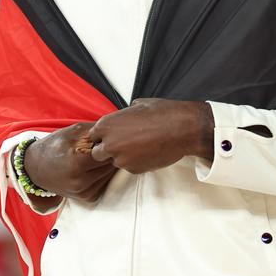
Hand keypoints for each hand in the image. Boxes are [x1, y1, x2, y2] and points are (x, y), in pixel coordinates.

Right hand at [23, 122, 116, 202]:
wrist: (36, 167)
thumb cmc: (55, 146)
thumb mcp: (74, 131)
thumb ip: (97, 130)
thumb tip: (117, 128)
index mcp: (77, 162)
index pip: (107, 152)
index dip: (109, 143)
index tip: (109, 137)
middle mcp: (80, 181)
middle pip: (110, 164)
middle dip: (110, 154)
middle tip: (107, 146)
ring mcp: (83, 192)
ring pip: (109, 175)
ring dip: (108, 165)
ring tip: (97, 156)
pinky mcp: (87, 198)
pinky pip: (104, 184)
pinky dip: (103, 175)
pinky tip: (94, 168)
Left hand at [89, 99, 212, 173]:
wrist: (183, 129)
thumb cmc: (162, 113)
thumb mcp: (138, 105)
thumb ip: (123, 115)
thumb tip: (121, 118)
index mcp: (107, 124)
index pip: (93, 136)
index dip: (102, 137)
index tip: (112, 136)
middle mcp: (109, 143)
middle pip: (97, 153)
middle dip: (107, 150)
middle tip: (123, 144)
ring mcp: (121, 158)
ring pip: (114, 162)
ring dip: (122, 156)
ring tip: (140, 146)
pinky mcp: (133, 169)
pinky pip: (128, 168)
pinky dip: (135, 162)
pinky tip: (148, 152)